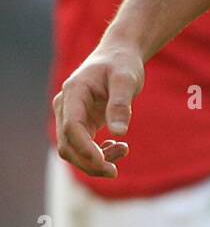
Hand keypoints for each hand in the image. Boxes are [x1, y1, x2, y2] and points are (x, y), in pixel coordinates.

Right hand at [53, 42, 144, 178]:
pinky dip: (97, 153)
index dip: (85, 149)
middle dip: (89, 163)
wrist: (119, 55)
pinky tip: (118, 147)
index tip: (104, 164)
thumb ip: (121, 104)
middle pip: (67, 145)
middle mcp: (66, 106)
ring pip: (73, 149)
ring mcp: (70, 115)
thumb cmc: (122, 64)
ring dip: (94, 160)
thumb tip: (119, 132)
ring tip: (123, 150)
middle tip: (114, 171)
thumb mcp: (126, 79)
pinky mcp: (80, 122)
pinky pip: (82, 146)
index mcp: (74, 92)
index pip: (71, 128)